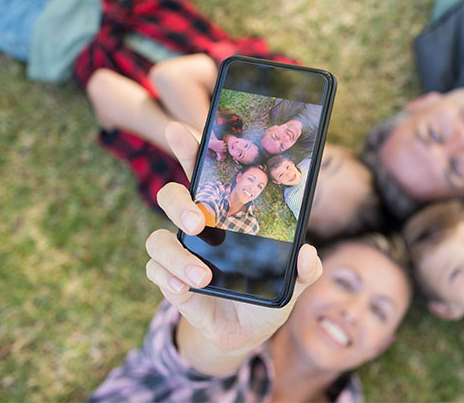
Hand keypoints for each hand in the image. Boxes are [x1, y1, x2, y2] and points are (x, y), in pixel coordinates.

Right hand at [145, 122, 322, 373]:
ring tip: (203, 276)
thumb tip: (308, 254)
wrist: (247, 332)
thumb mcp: (294, 281)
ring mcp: (182, 253)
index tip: (182, 131)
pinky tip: (186, 289)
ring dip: (175, 254)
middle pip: (172, 196)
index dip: (191, 149)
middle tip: (199, 220)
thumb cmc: (267, 292)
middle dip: (179, 202)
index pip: (205, 173)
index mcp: (228, 213)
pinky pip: (155, 271)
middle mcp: (200, 227)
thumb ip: (305, 268)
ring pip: (156, 238)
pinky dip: (168, 278)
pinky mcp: (171, 281)